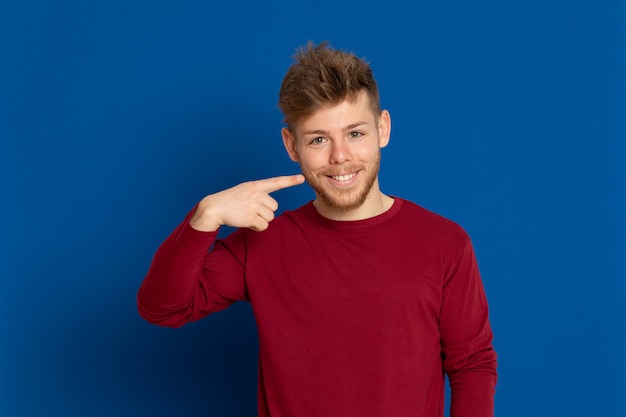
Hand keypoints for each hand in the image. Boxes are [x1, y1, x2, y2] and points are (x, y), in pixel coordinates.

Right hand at [189, 174, 304, 231]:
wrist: (214, 208)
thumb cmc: (230, 201)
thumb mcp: (245, 191)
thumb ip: (259, 195)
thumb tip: (272, 208)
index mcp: (256, 185)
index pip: (276, 182)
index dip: (290, 181)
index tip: (302, 178)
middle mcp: (257, 193)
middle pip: (274, 208)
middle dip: (264, 213)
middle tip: (250, 211)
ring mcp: (254, 204)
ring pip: (270, 218)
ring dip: (260, 221)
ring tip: (246, 215)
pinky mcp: (251, 215)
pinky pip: (264, 226)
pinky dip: (256, 227)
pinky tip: (246, 222)